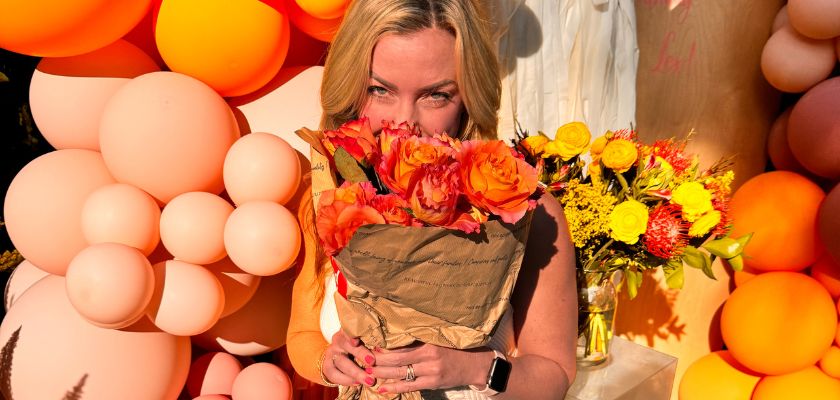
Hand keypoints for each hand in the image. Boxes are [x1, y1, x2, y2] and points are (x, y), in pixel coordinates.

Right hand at [321, 331, 376, 386]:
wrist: (339, 355)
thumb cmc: (360, 346)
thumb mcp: (364, 340)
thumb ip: (372, 342)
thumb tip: (388, 348)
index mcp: (348, 330)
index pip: (349, 329)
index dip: (352, 335)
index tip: (357, 341)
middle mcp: (338, 340)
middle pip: (347, 345)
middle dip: (360, 354)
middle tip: (372, 362)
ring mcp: (331, 353)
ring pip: (342, 362)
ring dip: (356, 373)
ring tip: (369, 380)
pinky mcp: (327, 366)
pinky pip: (334, 374)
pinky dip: (346, 380)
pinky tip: (357, 384)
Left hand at [370, 343, 492, 393]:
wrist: (477, 365)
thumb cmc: (457, 348)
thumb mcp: (440, 339)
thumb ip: (421, 338)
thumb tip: (398, 335)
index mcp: (429, 342)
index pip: (401, 343)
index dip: (384, 345)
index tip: (370, 343)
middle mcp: (429, 356)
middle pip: (397, 359)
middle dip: (378, 360)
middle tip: (364, 358)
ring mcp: (431, 371)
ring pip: (400, 373)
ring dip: (382, 373)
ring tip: (368, 372)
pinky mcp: (433, 383)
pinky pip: (409, 386)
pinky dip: (394, 387)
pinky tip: (382, 388)